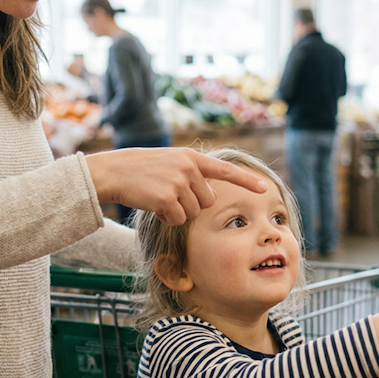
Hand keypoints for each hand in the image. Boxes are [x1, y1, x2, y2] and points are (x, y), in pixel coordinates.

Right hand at [84, 147, 268, 225]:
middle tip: (171, 196)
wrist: (114, 171)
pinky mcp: (167, 198)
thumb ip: (191, 172)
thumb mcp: (170, 163)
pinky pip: (179, 219)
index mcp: (191, 157)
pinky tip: (154, 207)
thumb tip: (209, 197)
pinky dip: (168, 219)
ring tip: (160, 198)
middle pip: (207, 201)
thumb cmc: (141, 170)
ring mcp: (178, 182)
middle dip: (193, 205)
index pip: (225, 170)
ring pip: (194, 213)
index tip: (264, 188)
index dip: (246, 181)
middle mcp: (188, 167)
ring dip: (178, 213)